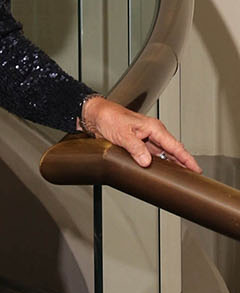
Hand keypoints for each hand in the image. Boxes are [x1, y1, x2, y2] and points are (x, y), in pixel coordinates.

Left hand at [80, 96, 199, 172]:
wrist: (96, 115)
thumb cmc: (109, 118)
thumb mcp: (122, 134)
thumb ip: (136, 148)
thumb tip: (146, 161)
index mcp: (153, 128)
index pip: (175, 146)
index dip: (186, 158)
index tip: (196, 169)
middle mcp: (152, 133)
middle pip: (172, 151)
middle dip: (183, 163)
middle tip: (192, 176)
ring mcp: (146, 138)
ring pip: (164, 154)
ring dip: (171, 164)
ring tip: (180, 176)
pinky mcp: (139, 144)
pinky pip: (153, 155)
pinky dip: (158, 162)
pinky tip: (161, 170)